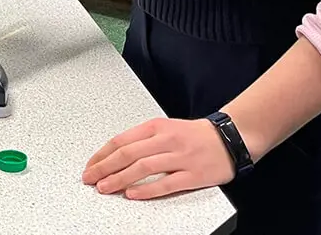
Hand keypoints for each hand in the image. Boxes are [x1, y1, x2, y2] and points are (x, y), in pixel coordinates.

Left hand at [82, 118, 234, 199]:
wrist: (230, 138)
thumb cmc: (195, 135)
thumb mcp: (165, 128)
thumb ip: (142, 139)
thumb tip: (114, 155)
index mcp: (156, 127)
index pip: (121, 140)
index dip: (102, 154)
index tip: (90, 166)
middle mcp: (166, 140)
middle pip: (128, 153)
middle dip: (105, 167)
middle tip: (90, 178)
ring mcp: (180, 157)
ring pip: (143, 168)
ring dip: (120, 178)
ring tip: (105, 187)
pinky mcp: (193, 174)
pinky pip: (166, 183)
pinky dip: (147, 189)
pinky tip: (133, 194)